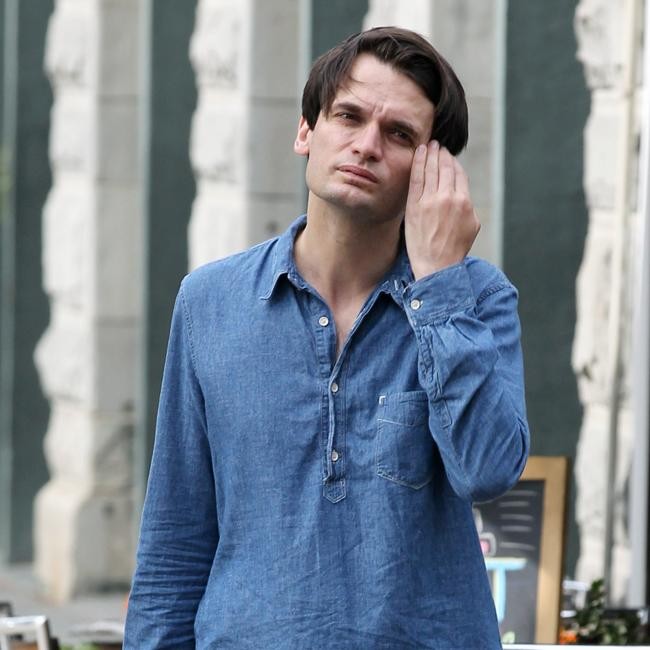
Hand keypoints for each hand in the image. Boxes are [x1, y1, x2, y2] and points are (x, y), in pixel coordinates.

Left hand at [404, 141, 479, 279]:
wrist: (437, 267)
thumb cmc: (454, 250)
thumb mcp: (472, 226)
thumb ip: (469, 206)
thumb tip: (463, 194)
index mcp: (465, 202)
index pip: (459, 174)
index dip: (453, 163)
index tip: (448, 157)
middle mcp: (448, 198)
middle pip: (445, 168)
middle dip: (441, 154)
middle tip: (437, 145)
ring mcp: (430, 201)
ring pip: (431, 169)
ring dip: (430, 154)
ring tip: (429, 145)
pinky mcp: (414, 206)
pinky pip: (416, 178)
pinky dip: (418, 163)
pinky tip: (418, 153)